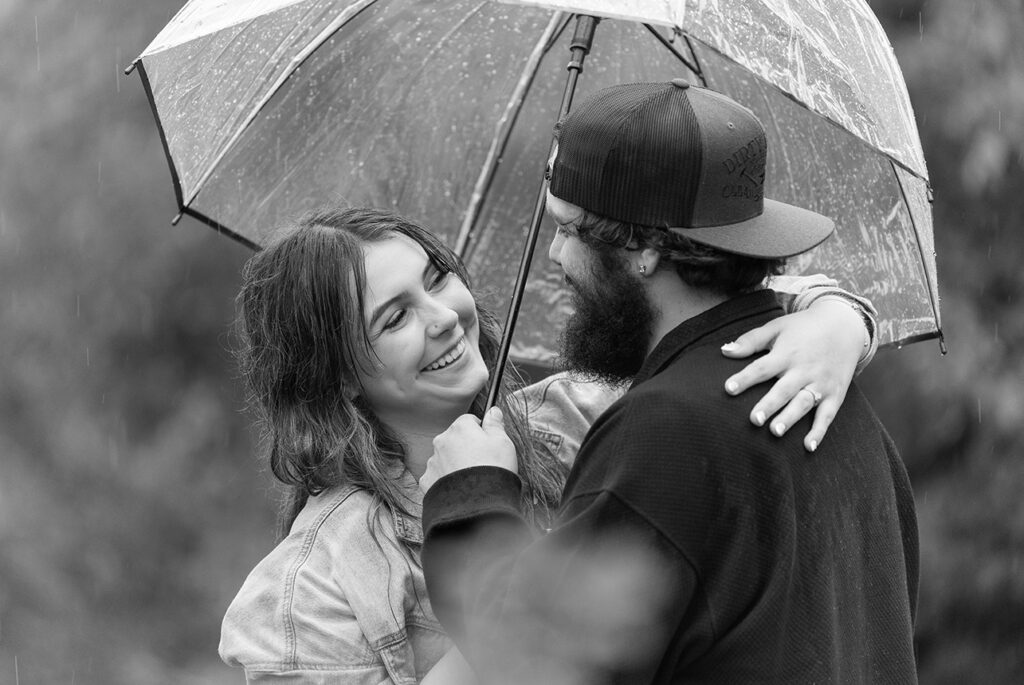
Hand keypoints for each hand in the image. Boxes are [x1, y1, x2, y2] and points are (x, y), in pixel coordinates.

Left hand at [420, 407, 517, 492]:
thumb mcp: (503, 443)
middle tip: (482, 463)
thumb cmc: (494, 469)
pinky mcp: (427, 480)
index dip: (480, 431)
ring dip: (454, 463)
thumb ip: (496, 424)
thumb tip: (493, 411)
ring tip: (471, 479)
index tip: (488, 443)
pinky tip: (459, 489)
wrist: (477, 503)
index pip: (469, 420)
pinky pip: (437, 476)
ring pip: (445, 457)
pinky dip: (445, 480)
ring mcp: (432, 461)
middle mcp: (442, 440)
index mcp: (460, 428)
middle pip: (455, 438)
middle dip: (465, 447)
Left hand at [720, 300, 866, 451]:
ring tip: (775, 432)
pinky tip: (808, 447)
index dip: (745, 378)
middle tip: (754, 420)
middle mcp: (804, 370)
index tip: (728, 388)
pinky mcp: (835, 394)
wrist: (845, 325)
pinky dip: (819, 431)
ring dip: (790, 418)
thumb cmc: (803, 328)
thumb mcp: (777, 327)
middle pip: (784, 390)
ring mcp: (821, 383)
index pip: (762, 368)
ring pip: (804, 403)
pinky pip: (827, 415)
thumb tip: (724, 350)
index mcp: (786, 353)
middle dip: (769, 405)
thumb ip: (750, 340)